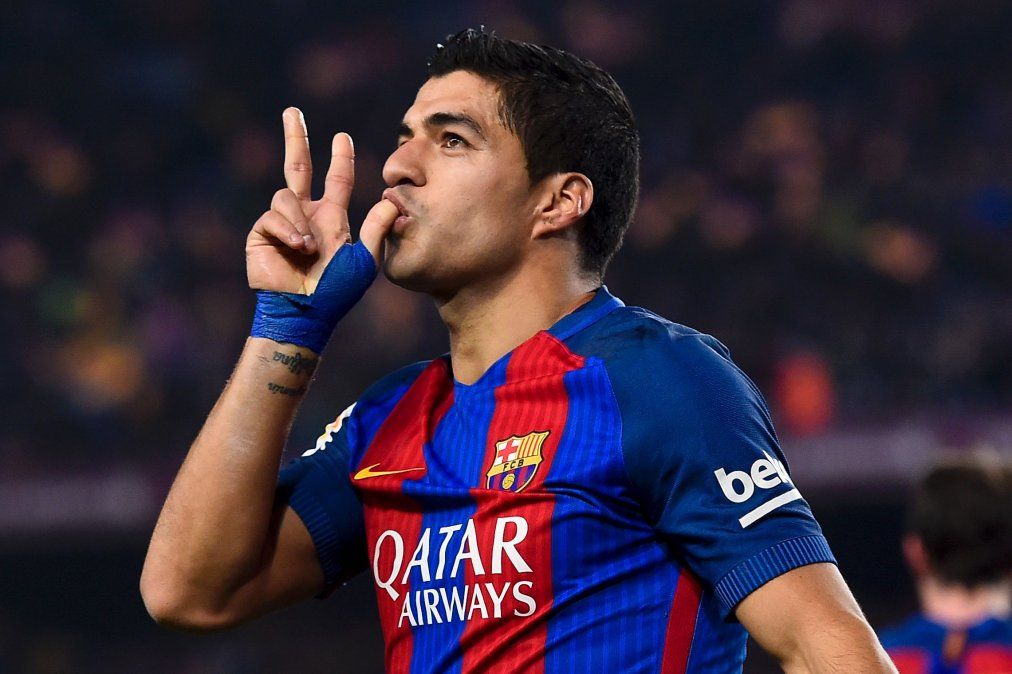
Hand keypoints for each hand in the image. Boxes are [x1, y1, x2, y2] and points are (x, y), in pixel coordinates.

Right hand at [245, 108, 397, 293]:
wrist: (305, 311)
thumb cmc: (336, 292)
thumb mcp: (364, 260)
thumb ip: (377, 228)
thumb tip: (392, 199)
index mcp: (332, 218)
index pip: (337, 179)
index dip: (340, 158)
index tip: (342, 137)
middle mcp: (306, 215)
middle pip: (298, 166)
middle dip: (295, 138)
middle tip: (292, 111)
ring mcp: (282, 223)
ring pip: (286, 195)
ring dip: (299, 221)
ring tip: (308, 248)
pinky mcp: (262, 233)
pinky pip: (272, 215)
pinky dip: (287, 230)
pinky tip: (297, 248)